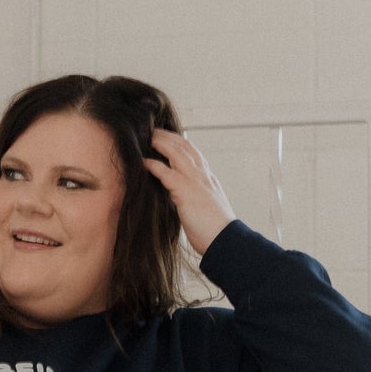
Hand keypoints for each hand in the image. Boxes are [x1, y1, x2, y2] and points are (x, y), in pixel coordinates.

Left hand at [143, 127, 236, 256]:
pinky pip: (167, 173)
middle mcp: (203, 176)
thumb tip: (179, 197)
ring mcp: (195, 182)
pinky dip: (154, 166)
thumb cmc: (215, 231)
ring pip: (177, 154)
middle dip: (169, 137)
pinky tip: (143, 162)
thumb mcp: (206, 207)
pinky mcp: (186, 192)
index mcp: (209, 180)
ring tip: (148, 137)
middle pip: (186, 147)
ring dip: (161, 144)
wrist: (226, 240)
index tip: (169, 138)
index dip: (181, 144)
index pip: (195, 154)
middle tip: (155, 131)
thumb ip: (195, 198)